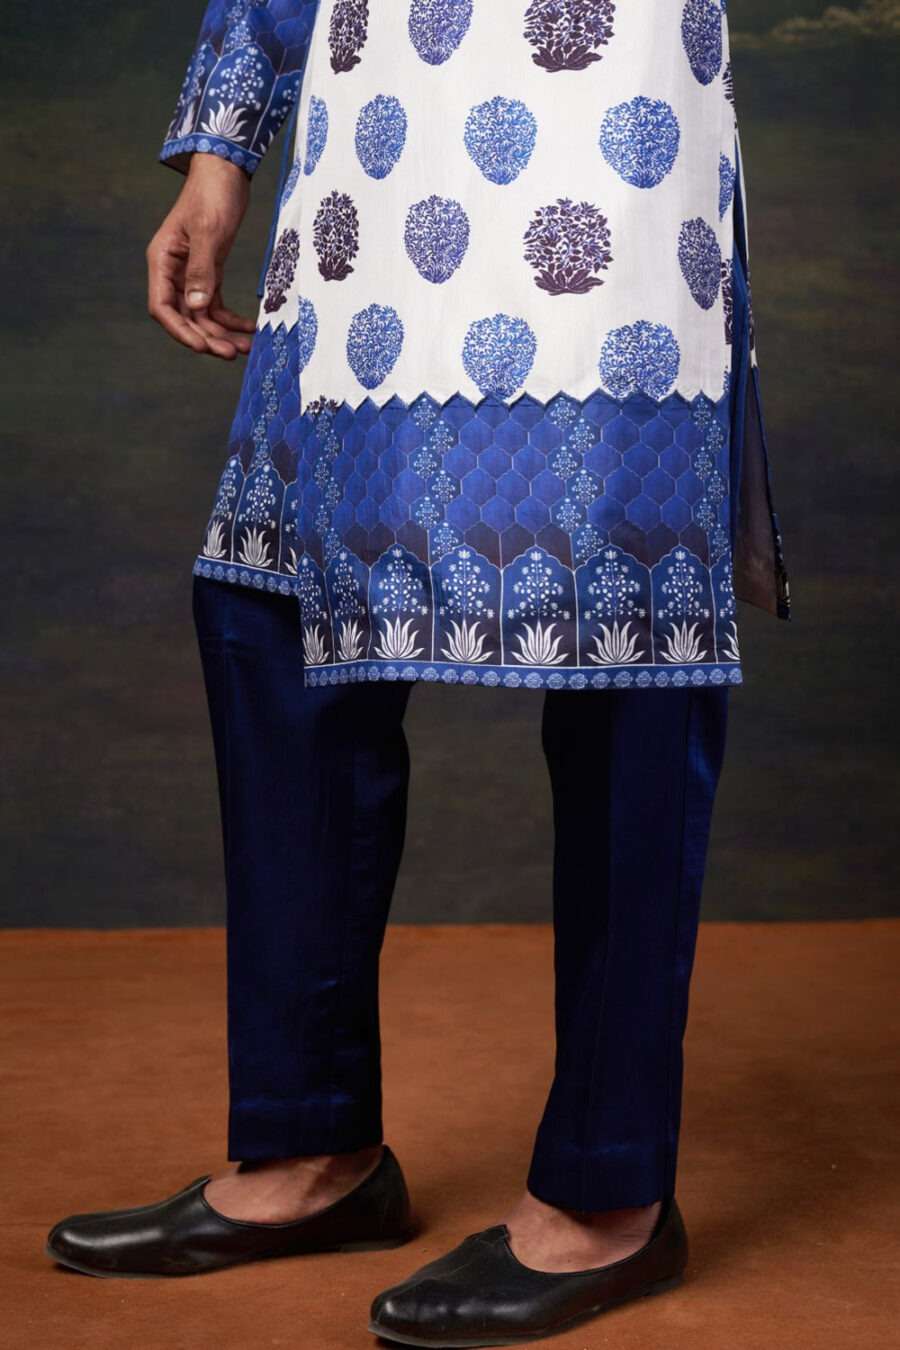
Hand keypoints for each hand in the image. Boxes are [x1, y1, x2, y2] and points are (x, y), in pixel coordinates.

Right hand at [147, 155, 254, 359]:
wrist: (227, 170)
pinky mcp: (210, 271)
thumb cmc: (213, 194)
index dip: (181, 331)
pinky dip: (232, 319)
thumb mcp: (209, 232)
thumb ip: (202, 270)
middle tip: (232, 354)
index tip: (203, 347)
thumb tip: (196, 308)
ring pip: (203, 315)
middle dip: (207, 338)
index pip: (163, 307)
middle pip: (185, 317)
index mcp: (163, 261)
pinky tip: (250, 328)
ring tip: (247, 348)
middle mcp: (173, 271)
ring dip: (223, 333)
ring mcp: (191, 273)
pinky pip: (217, 304)